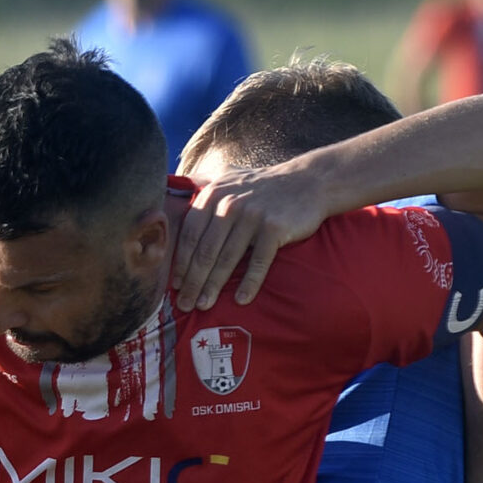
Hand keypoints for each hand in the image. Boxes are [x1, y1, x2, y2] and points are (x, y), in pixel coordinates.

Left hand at [170, 160, 334, 310]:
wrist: (308, 181)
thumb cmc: (264, 186)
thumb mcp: (230, 177)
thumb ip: (204, 185)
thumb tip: (173, 188)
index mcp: (214, 195)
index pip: (190, 234)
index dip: (181, 262)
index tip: (175, 285)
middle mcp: (230, 204)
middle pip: (205, 251)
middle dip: (192, 281)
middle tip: (185, 304)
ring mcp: (252, 216)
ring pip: (227, 259)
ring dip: (213, 286)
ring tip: (203, 305)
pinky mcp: (274, 228)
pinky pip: (258, 262)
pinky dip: (249, 283)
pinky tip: (241, 300)